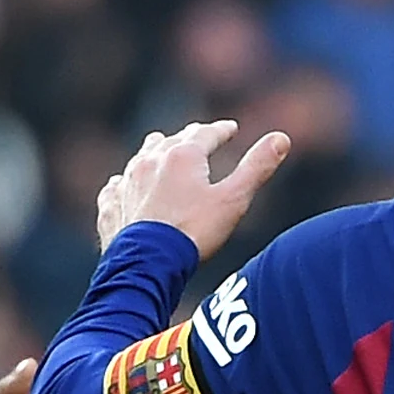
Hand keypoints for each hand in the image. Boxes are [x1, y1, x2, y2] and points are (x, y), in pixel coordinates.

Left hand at [97, 120, 291, 257]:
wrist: (148, 264)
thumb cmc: (194, 233)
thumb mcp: (234, 200)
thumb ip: (257, 167)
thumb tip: (282, 137)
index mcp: (182, 155)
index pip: (206, 134)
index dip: (221, 131)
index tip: (230, 128)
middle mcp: (150, 161)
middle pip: (172, 141)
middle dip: (189, 137)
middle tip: (199, 135)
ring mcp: (127, 183)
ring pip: (142, 157)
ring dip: (155, 151)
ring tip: (160, 147)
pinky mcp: (111, 206)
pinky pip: (116, 186)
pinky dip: (125, 181)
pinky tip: (122, 183)